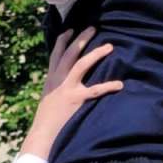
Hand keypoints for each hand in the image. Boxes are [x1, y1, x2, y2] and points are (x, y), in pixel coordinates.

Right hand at [21, 28, 122, 158]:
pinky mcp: (76, 100)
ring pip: (81, 65)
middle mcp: (58, 80)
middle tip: (93, 28)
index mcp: (51, 80)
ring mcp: (67, 89)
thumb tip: (64, 84)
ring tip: (109, 46)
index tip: (70, 29)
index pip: (55, 55)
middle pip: (69, 54)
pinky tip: (119, 84)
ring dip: (95, 54)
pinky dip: (108, 86)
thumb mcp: (48, 99)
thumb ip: (56, 89)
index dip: (62, 41)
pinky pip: (95, 90)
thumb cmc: (47, 120)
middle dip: (81, 39)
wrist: (42, 135)